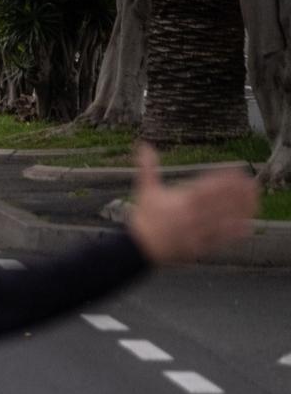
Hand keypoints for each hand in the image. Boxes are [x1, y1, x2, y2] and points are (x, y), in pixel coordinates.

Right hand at [127, 143, 258, 263]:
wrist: (139, 247)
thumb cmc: (144, 217)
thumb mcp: (146, 190)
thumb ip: (148, 167)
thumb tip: (144, 145)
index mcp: (181, 201)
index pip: (207, 187)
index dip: (224, 179)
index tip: (237, 171)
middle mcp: (192, 216)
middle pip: (221, 202)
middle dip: (238, 193)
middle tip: (253, 183)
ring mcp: (197, 232)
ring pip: (224, 220)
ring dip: (241, 210)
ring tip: (255, 201)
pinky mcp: (199, 246)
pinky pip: (221, 239)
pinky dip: (235, 232)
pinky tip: (247, 225)